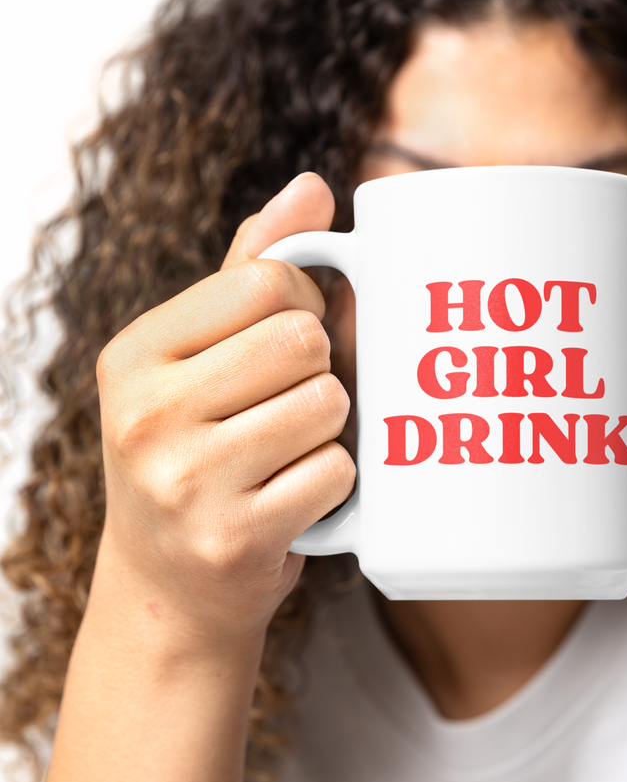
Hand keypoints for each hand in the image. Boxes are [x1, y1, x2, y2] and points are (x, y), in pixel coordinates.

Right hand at [94, 173, 353, 644]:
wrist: (168, 594)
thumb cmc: (195, 456)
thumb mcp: (196, 361)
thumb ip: (250, 271)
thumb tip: (313, 187)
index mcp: (134, 355)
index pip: (267, 280)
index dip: (303, 306)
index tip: (285, 343)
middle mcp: (147, 413)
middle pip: (304, 340)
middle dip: (320, 370)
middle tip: (290, 405)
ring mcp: (187, 481)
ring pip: (329, 404)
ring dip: (332, 429)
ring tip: (289, 453)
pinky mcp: (235, 538)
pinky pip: (337, 472)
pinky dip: (336, 484)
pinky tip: (297, 496)